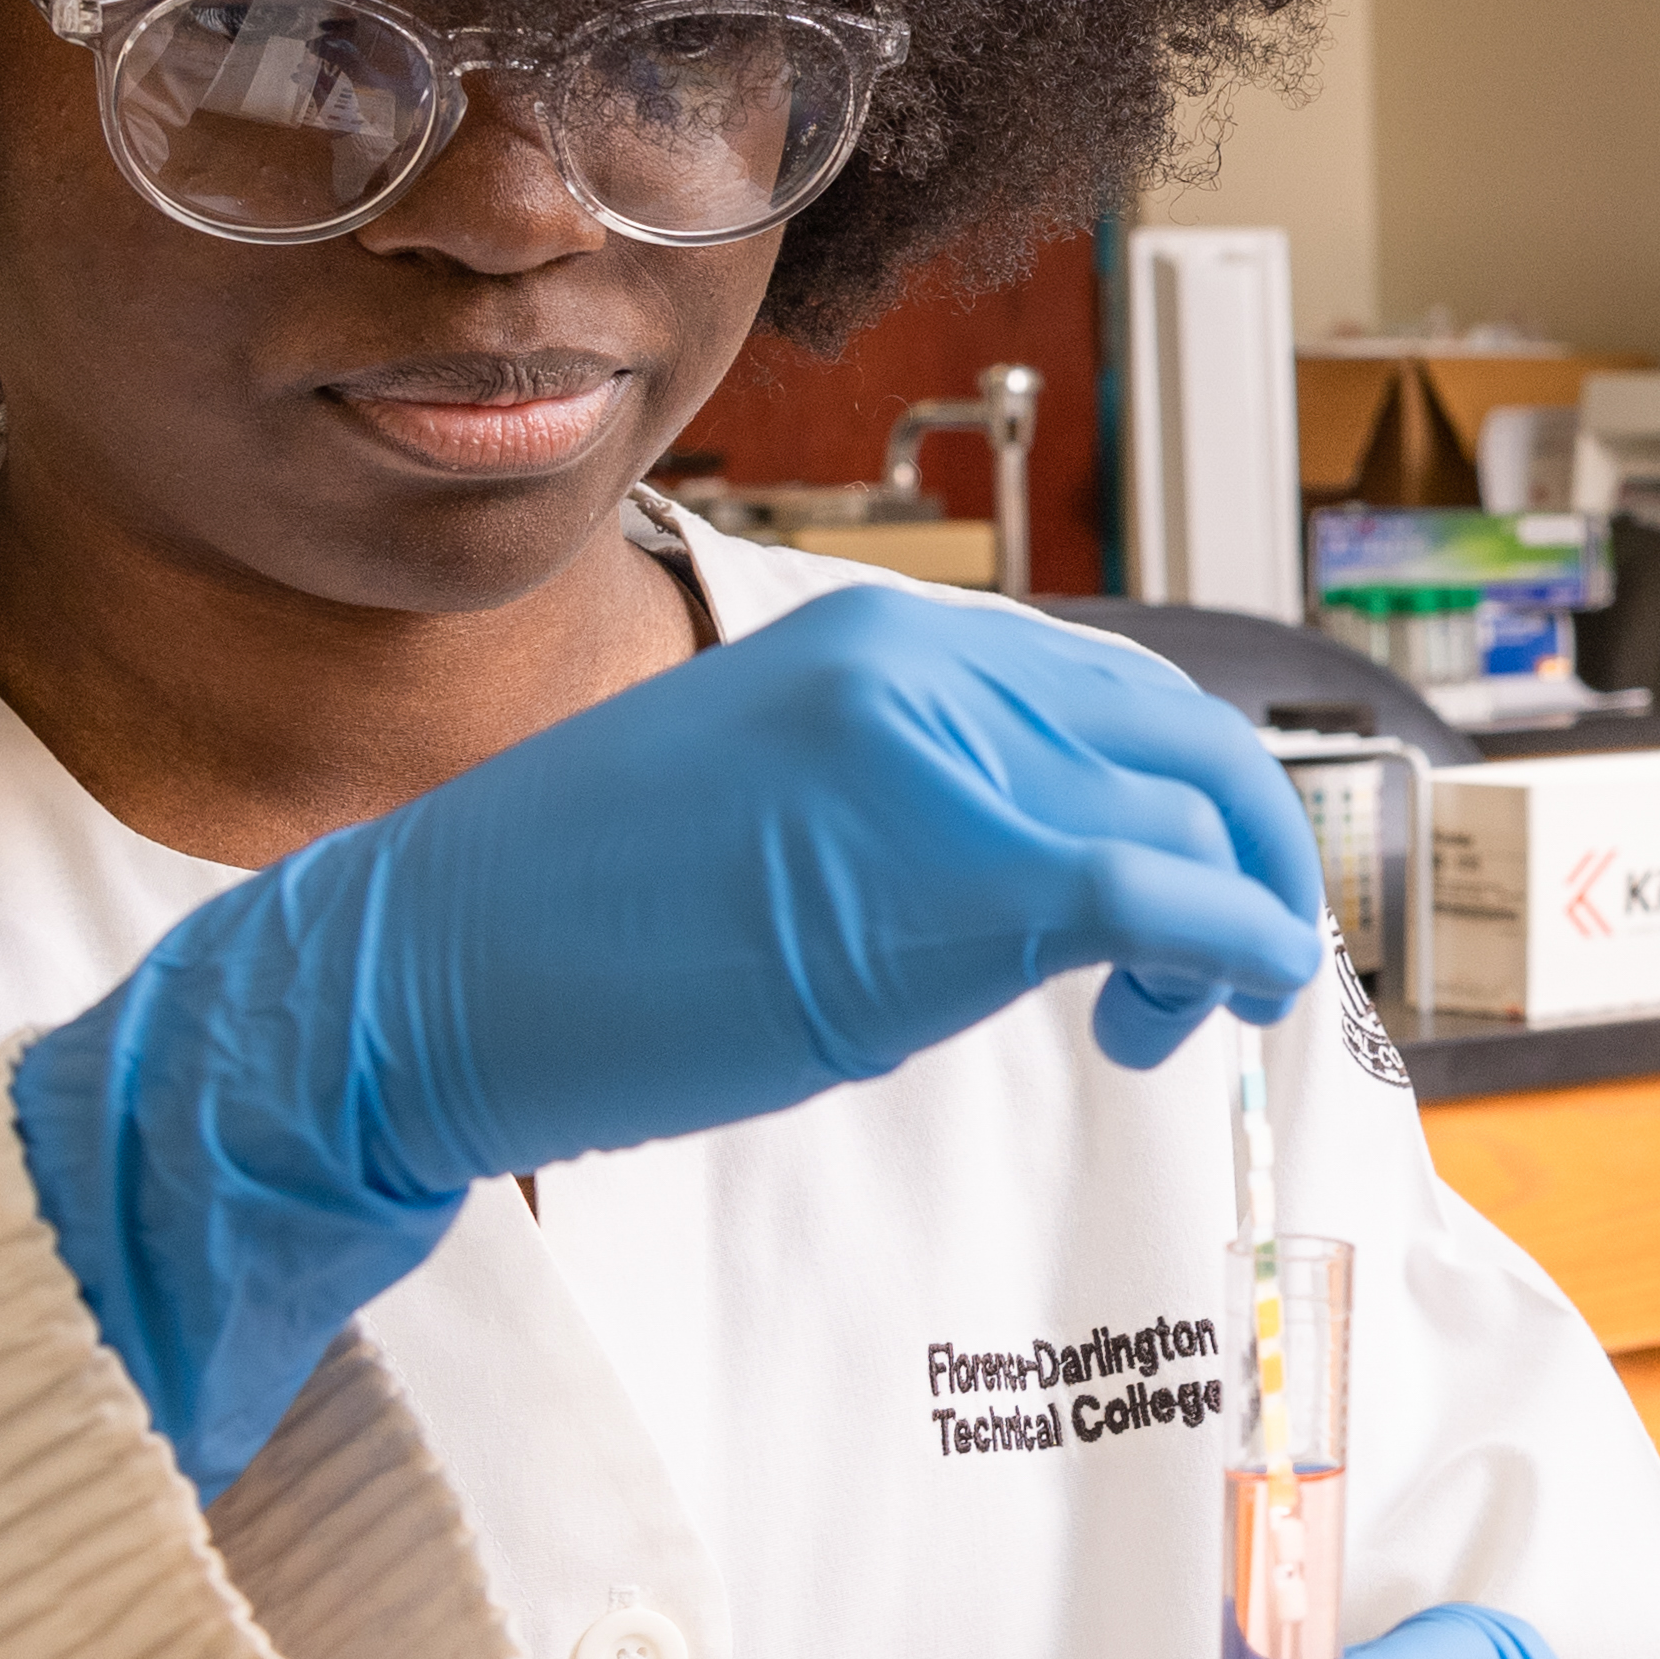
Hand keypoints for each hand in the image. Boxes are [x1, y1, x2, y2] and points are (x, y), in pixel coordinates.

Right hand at [18, 587, 1333, 1492]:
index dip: (1178, 791)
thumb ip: (903, 791)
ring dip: (1231, 920)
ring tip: (1169, 1021)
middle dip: (1242, 849)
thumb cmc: (565, 921)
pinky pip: (1162, 894)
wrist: (417, 977)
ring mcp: (939, 765)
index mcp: (874, 638)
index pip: (1102, 688)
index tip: (1186, 885)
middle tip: (1226, 959)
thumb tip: (1026, 852)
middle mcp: (920, 666)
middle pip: (1177, 737)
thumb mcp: (766, 802)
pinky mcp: (953, 880)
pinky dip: (1239, 943)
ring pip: (1186, 815)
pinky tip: (1231, 998)